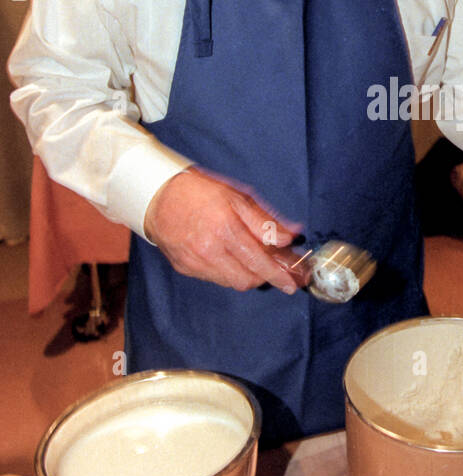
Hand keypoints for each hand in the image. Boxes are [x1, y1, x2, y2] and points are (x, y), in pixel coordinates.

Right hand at [143, 167, 302, 292]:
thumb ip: (265, 221)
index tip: (291, 283)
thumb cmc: (200, 192)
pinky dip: (227, 272)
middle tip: (276, 270)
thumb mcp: (238, 197)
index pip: (259, 263)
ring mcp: (195, 262)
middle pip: (247, 280)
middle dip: (264, 277)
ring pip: (231, 282)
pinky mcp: (185, 268)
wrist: (158, 195)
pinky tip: (230, 258)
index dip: (278, 276)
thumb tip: (289, 237)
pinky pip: (214, 279)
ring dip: (247, 275)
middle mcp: (210, 250)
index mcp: (226, 230)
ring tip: (253, 261)